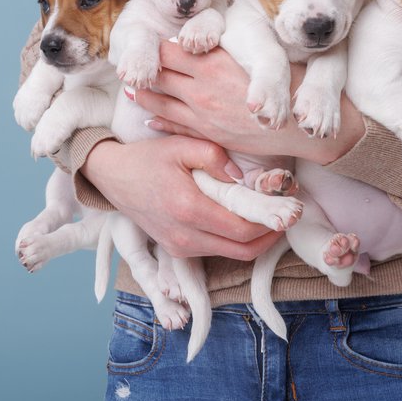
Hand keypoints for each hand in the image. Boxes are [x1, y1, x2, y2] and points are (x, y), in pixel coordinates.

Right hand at [80, 136, 281, 259]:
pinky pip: (216, 252)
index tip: (289, 209)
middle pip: (243, 250)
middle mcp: (184, 236)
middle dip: (270, 235)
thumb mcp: (182, 145)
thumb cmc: (149, 158)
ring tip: (270, 217)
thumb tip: (242, 176)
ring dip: (255, 241)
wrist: (113, 177)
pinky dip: (235, 241)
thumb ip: (216, 157)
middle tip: (287, 216)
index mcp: (189, 209)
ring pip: (232, 255)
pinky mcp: (177, 251)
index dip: (271, 223)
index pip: (243, 230)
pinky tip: (244, 221)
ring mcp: (179, 247)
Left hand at [132, 41, 365, 164]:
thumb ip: (220, 51)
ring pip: (159, 101)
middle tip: (130, 66)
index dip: (154, 47)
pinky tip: (148, 119)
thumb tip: (192, 44)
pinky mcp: (206, 133)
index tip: (147, 46)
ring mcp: (201, 112)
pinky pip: (172, 126)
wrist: (296, 124)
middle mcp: (201, 87)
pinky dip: (157, 121)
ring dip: (144, 94)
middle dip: (144, 70)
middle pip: (159, 75)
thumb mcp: (251, 56)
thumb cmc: (281, 84)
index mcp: (213, 62)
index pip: (169, 50)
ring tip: (133, 88)